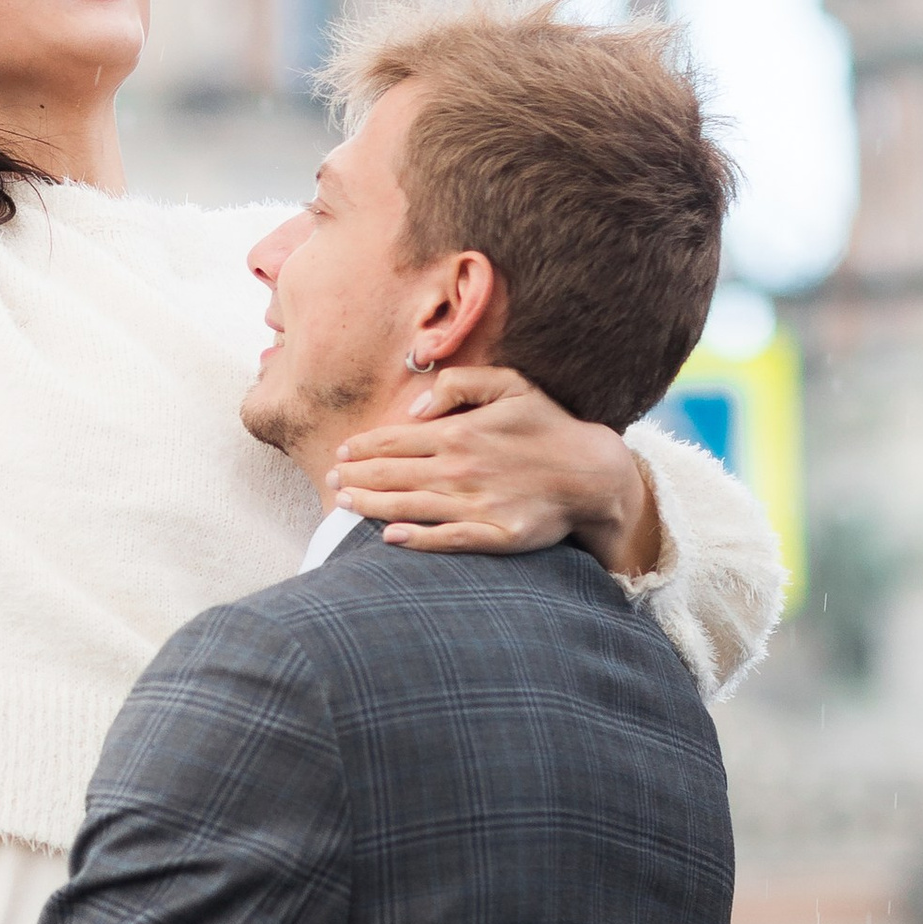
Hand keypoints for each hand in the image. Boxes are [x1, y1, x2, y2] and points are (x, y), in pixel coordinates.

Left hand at [326, 366, 662, 575]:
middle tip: (330, 479)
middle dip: (354, 476)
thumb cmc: (548, 426)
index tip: (341, 452)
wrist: (593, 472)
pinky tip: (389, 538)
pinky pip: (446, 539)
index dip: (362, 447)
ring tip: (344, 503)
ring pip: (408, 506)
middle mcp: (460, 468)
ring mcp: (476, 504)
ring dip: (370, 505)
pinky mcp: (495, 534)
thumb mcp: (510, 384)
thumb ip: (459, 384)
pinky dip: (416, 538)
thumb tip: (416, 405)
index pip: (395, 441)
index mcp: (460, 432)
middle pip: (391, 474)